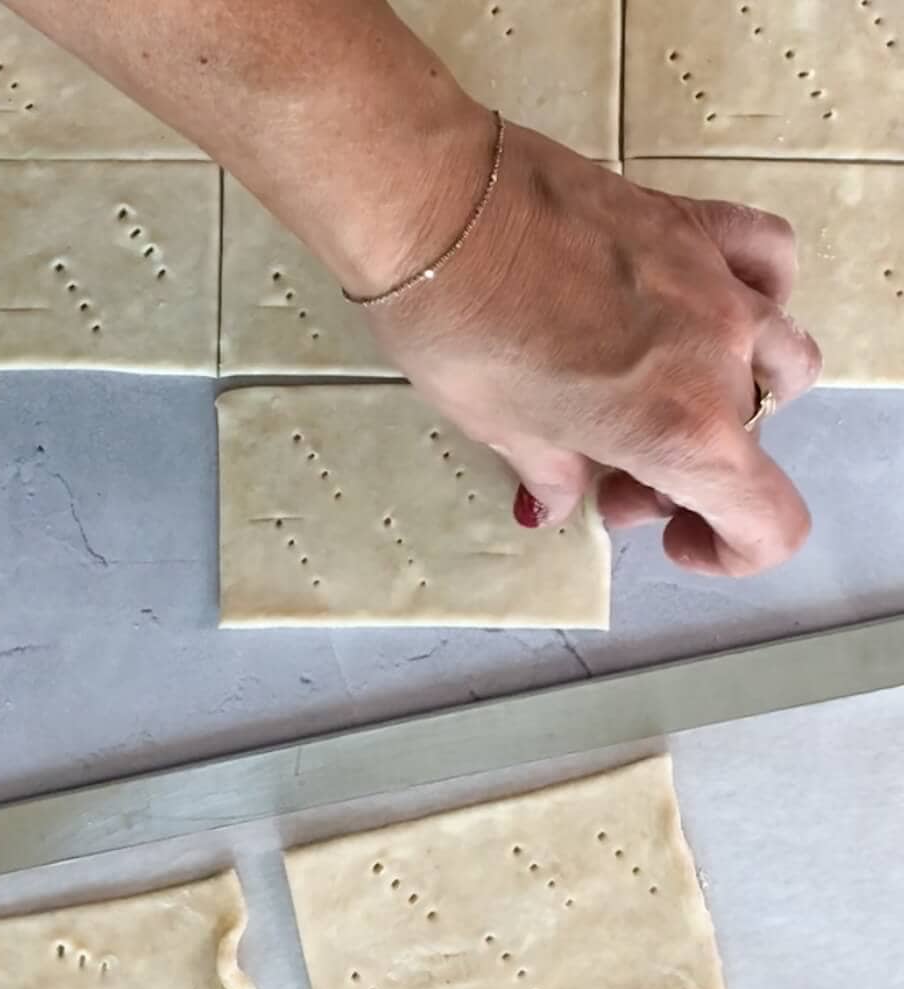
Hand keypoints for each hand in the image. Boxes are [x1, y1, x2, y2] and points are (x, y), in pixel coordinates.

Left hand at [356, 111, 822, 576]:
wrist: (439, 207)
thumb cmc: (460, 328)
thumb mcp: (501, 429)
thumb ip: (553, 474)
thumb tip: (556, 500)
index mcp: (680, 433)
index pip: (766, 523)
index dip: (729, 552)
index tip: (673, 537)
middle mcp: (719, 359)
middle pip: (744, 444)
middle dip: (684, 473)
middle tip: (606, 470)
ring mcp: (717, 284)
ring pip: (779, 360)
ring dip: (736, 397)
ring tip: (666, 396)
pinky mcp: (695, 223)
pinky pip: (769, 260)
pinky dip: (761, 294)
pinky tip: (714, 309)